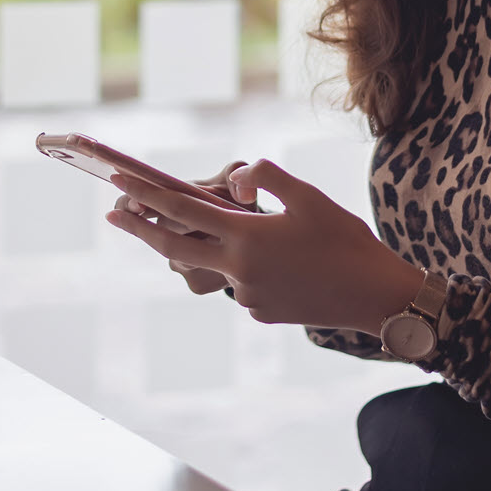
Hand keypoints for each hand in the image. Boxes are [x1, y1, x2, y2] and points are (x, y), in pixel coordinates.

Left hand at [106, 160, 425, 331]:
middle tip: (113, 212)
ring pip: (214, 265)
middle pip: (174, 247)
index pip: (181, 209)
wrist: (377, 297)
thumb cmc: (346, 240)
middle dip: (141, 228)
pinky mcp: (262, 313)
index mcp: (245, 236)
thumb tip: (232, 182)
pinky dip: (248, 266)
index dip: (145, 193)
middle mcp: (238, 269)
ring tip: (238, 229)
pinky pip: (242, 283)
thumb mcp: (307, 196)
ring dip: (211, 248)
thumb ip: (263, 177)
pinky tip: (285, 261)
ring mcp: (248, 296)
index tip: (117, 179)